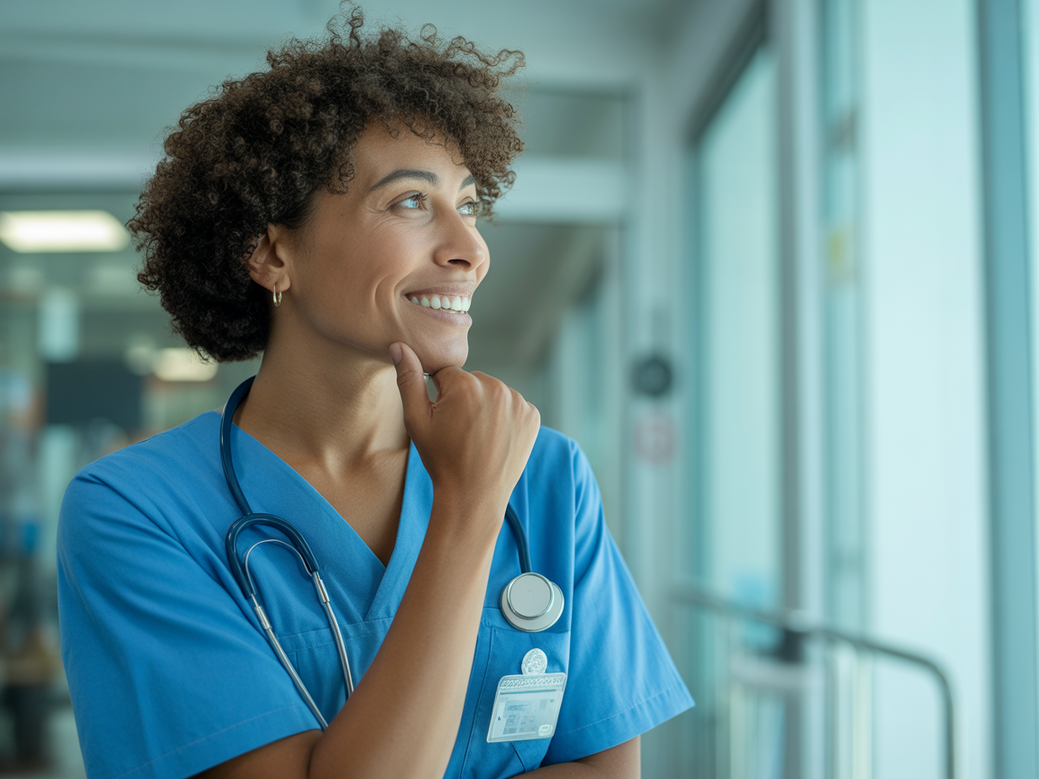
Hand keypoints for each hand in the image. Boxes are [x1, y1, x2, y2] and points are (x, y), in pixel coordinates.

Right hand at [390, 342, 539, 515]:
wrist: (474, 495)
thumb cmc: (441, 459)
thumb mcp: (417, 421)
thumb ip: (408, 380)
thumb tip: (399, 345)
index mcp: (465, 385)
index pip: (447, 374)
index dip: (441, 396)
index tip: (443, 421)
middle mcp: (496, 387)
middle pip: (472, 381)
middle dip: (465, 398)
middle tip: (460, 431)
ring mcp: (518, 402)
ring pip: (493, 392)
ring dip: (486, 406)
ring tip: (478, 436)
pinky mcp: (532, 415)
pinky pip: (513, 405)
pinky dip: (505, 417)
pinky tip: (495, 438)